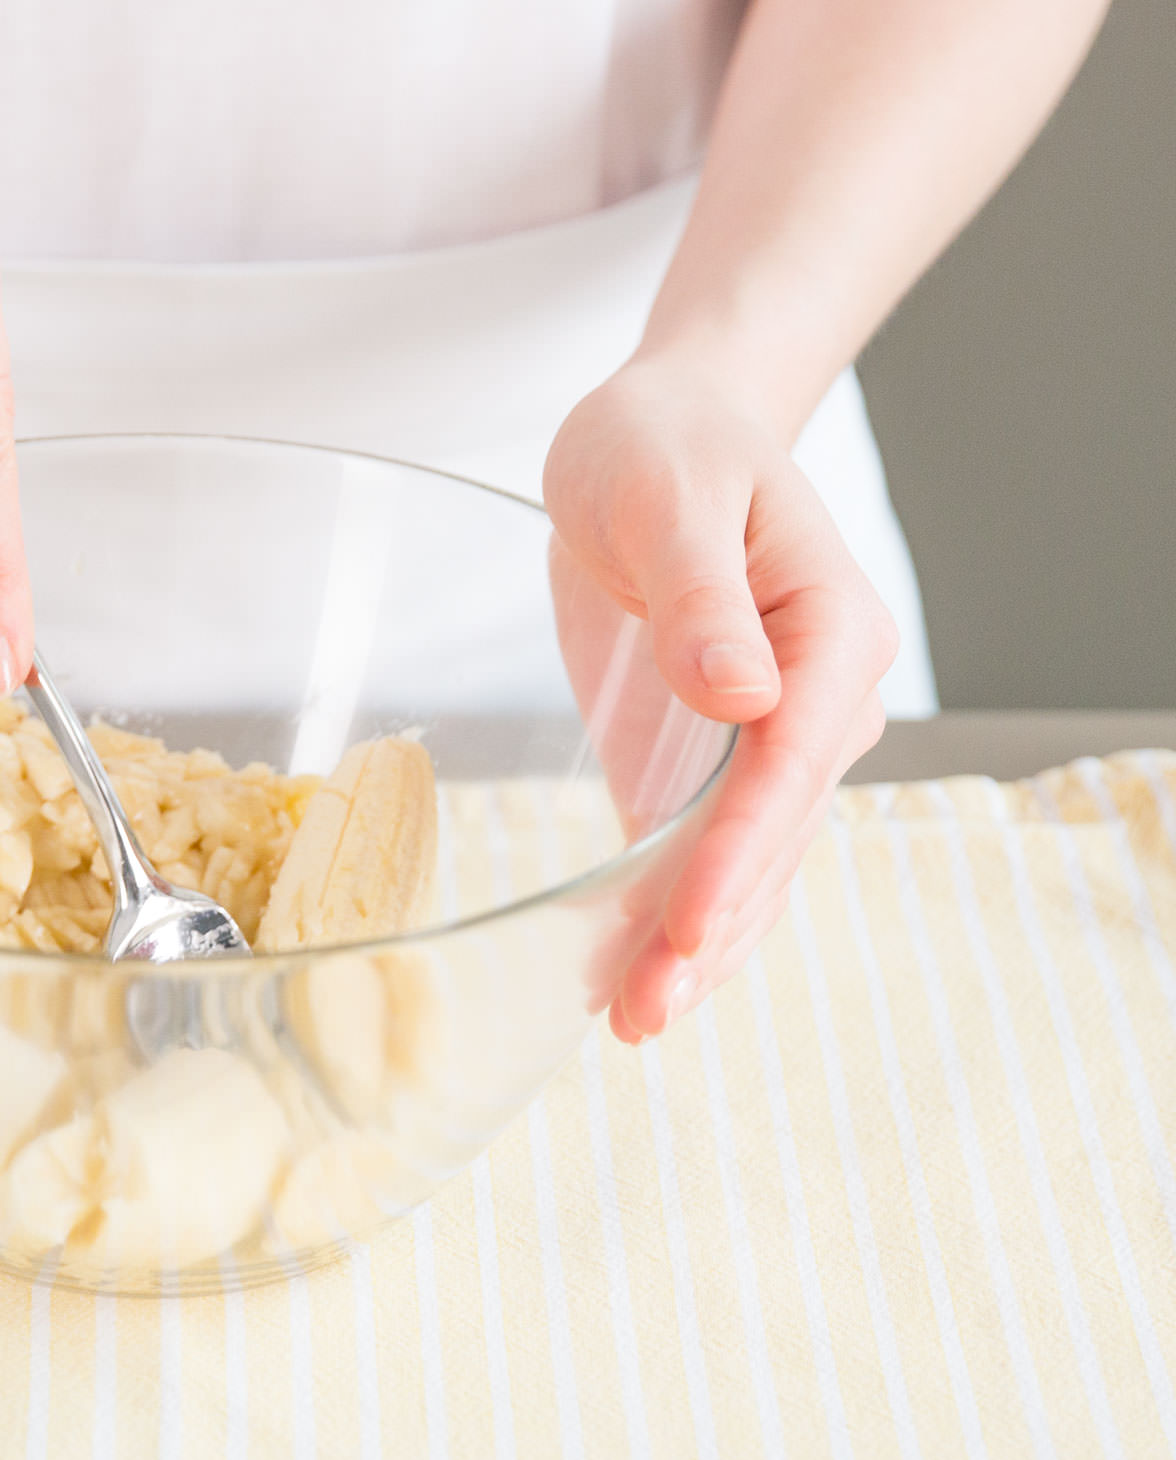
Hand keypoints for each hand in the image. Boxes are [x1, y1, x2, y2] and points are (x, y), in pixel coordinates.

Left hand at [543, 356, 897, 1042]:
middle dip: (711, 929)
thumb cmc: (667, 446)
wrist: (659, 437)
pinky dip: (671, 915)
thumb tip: (741, 695)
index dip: (737, 853)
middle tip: (644, 1011)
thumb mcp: (672, 495)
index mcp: (831, 632)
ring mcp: (770, 740)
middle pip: (772, 837)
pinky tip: (630, 977)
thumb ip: (703, 594)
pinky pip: (703, 852)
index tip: (685, 925)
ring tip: (634, 1021)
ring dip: (697, 948)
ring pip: (747, 866)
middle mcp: (819, 700)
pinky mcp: (709, 758)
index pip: (789, 764)